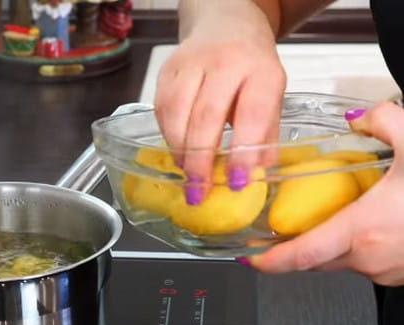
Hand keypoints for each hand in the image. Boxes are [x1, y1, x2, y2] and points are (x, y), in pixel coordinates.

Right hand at [155, 0, 285, 203]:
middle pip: (206, 116)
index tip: (236, 183)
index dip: (242, 152)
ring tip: (188, 175)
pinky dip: (168, 136)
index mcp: (260, 70)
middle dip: (201, 160)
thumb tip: (257, 176)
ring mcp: (191, 63)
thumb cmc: (251, 68)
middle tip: (199, 191)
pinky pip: (161, 109)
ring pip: (177, 114)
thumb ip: (265, 134)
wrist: (226, 23)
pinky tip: (178, 152)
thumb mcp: (272, 95)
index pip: (251, 113)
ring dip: (180, 151)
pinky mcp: (167, 69)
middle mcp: (225, 62)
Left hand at [249, 102, 403, 285]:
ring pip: (342, 263)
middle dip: (296, 248)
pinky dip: (357, 249)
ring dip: (329, 246)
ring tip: (327, 220)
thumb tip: (361, 116)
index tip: (250, 260)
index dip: (270, 261)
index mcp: (362, 232)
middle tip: (282, 230)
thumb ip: (383, 122)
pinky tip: (367, 225)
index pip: (299, 256)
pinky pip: (368, 264)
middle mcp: (371, 260)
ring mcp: (390, 272)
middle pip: (316, 260)